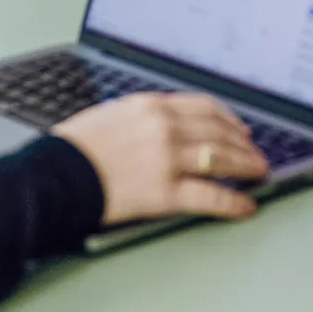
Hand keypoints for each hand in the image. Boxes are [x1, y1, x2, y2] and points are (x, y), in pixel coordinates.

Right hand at [54, 92, 269, 224]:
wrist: (53, 177)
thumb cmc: (73, 150)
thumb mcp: (111, 115)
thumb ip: (142, 117)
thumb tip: (166, 125)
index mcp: (151, 105)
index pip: (204, 106)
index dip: (229, 119)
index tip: (240, 128)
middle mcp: (165, 127)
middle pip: (219, 132)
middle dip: (244, 144)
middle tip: (257, 154)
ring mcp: (168, 159)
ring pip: (222, 159)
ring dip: (247, 167)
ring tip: (259, 174)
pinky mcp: (165, 192)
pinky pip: (211, 196)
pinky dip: (234, 201)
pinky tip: (245, 206)